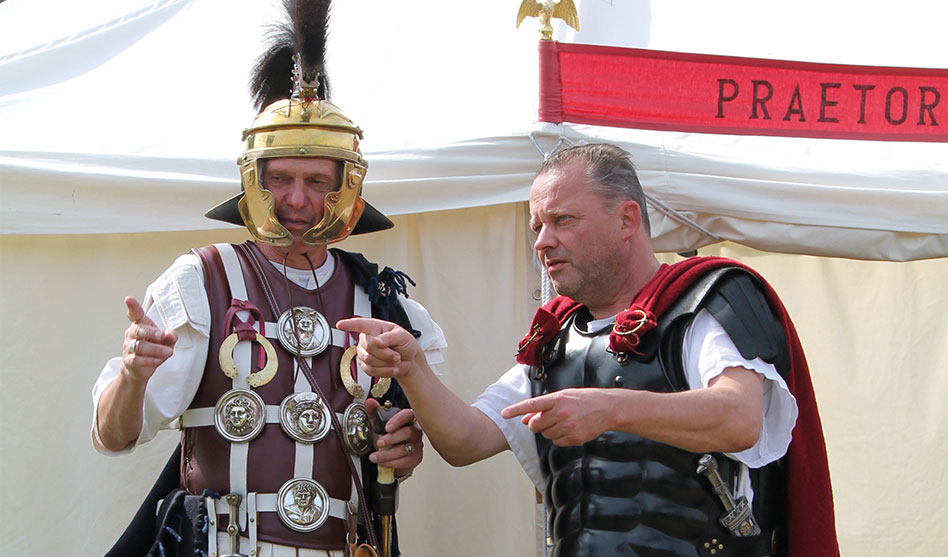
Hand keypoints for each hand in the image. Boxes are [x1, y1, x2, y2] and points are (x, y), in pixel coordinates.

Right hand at [122, 296, 176, 383]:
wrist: (140, 369)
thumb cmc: (153, 349)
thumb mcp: (166, 341)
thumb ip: (170, 336)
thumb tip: (171, 335)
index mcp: (141, 325)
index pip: (135, 314)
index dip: (132, 307)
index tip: (128, 299)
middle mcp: (132, 334)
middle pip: (139, 330)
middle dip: (152, 332)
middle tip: (163, 335)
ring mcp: (128, 347)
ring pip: (140, 346)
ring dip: (156, 349)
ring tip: (169, 352)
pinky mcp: (129, 361)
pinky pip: (137, 360)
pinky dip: (150, 360)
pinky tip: (159, 360)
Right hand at [336, 318, 420, 380]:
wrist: (409, 360)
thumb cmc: (405, 344)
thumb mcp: (402, 336)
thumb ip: (389, 337)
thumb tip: (376, 341)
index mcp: (374, 327)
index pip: (360, 324)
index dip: (349, 325)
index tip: (340, 325)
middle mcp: (366, 339)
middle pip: (369, 346)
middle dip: (386, 353)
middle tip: (396, 354)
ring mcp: (364, 352)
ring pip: (369, 360)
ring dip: (386, 362)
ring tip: (394, 360)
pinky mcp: (365, 365)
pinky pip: (370, 370)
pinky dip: (384, 371)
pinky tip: (391, 368)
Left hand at [366, 398, 422, 473]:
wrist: (393, 456)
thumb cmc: (388, 437)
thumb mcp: (379, 424)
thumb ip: (374, 412)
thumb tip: (370, 402)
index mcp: (408, 419)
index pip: (408, 415)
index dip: (398, 420)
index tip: (387, 427)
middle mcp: (415, 431)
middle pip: (408, 432)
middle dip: (391, 438)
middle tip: (379, 443)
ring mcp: (417, 445)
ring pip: (405, 449)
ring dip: (387, 454)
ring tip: (374, 456)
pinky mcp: (416, 458)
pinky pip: (405, 461)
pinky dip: (391, 463)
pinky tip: (381, 462)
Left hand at [501, 388, 615, 446]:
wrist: (608, 408)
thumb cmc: (585, 399)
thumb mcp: (564, 397)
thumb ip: (544, 407)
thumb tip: (525, 419)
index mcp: (557, 399)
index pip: (531, 405)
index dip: (516, 410)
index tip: (503, 414)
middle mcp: (561, 413)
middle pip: (535, 425)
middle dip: (536, 424)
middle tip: (547, 419)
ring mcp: (568, 426)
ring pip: (545, 434)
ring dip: (549, 430)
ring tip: (564, 421)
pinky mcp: (574, 438)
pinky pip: (557, 442)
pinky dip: (560, 437)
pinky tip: (570, 428)